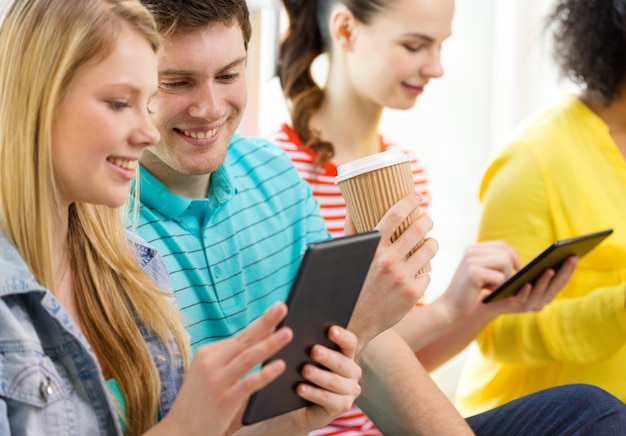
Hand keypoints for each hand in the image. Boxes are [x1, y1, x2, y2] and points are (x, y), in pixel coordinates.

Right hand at [150, 303, 292, 435]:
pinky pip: (249, 383)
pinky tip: (280, 365)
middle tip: (282, 307)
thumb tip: (260, 343)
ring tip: (288, 333)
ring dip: (269, 344)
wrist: (179, 431)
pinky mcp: (225, 400)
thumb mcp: (208, 373)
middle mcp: (211, 362)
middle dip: (265, 322)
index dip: (261, 325)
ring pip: (248, 357)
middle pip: (244, 339)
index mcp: (207, 353)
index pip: (240, 337)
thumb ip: (229, 359)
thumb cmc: (199, 401)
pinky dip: (265, 373)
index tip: (278, 312)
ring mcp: (217, 381)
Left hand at [288, 326, 361, 431]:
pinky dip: (314, 394)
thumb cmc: (300, 373)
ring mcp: (351, 390)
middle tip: (313, 350)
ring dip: (319, 376)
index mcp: (346, 353)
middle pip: (342, 362)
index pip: (349, 342)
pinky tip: (300, 389)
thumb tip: (293, 327)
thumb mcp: (302, 356)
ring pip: (335, 382)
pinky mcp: (344, 406)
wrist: (297, 405)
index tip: (330, 330)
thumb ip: (303, 342)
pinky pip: (329, 400)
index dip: (341, 336)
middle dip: (327, 356)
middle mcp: (353, 371)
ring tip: (304, 370)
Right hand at [346, 194, 438, 349]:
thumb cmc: (349, 287)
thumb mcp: (345, 259)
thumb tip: (351, 206)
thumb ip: (349, 232)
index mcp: (371, 249)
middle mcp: (388, 261)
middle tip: (426, 220)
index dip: (408, 201)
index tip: (416, 195)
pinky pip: (427, 274)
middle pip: (419, 229)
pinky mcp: (413, 293)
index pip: (395, 215)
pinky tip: (417, 273)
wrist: (354, 324)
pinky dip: (423, 272)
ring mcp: (402, 278)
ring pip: (429, 249)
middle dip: (426, 221)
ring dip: (431, 243)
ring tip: (429, 243)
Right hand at [437, 241, 520, 320]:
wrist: (450, 307)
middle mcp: (471, 251)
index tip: (516, 271)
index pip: (503, 245)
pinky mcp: (473, 273)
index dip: (514, 258)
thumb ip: (493, 262)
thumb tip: (519, 261)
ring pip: (505, 262)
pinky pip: (500, 277)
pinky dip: (499, 287)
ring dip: (506, 278)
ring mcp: (471, 260)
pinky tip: (488, 292)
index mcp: (473, 249)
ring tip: (495, 288)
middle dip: (511, 270)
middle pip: (507, 253)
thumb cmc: (468, 291)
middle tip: (504, 284)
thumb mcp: (480, 272)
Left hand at [482, 255, 577, 314]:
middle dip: (563, 272)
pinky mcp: (512, 307)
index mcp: (544, 293)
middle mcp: (539, 301)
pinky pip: (521, 300)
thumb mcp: (525, 274)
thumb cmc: (508, 283)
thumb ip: (536, 268)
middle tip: (570, 257)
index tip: (575, 255)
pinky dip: (526, 292)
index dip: (569, 269)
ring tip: (550, 269)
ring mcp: (527, 305)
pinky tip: (527, 283)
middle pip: (555, 287)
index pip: (561, 281)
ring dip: (545, 281)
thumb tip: (551, 251)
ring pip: (539, 293)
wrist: (486, 299)